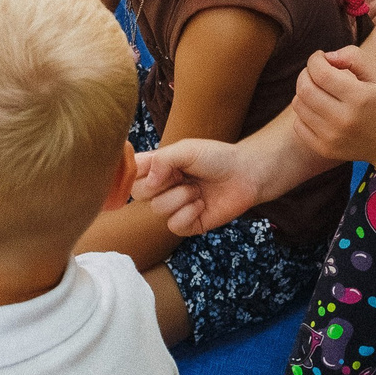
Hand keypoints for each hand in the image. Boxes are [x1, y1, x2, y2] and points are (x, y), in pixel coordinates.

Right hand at [132, 136, 264, 235]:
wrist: (245, 174)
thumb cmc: (217, 157)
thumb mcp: (186, 149)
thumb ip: (162, 160)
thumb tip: (148, 182)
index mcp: (157, 167)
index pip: (130, 173)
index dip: (131, 173)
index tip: (148, 169)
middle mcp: (162, 187)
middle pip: (138, 194)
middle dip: (160, 184)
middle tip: (180, 175)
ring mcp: (174, 206)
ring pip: (157, 209)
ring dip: (180, 196)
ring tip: (197, 188)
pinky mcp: (188, 224)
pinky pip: (174, 225)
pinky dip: (188, 213)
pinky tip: (202, 203)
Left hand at [289, 46, 375, 167]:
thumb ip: (354, 57)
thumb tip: (327, 57)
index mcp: (359, 98)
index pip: (321, 73)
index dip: (315, 60)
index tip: (320, 57)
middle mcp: (343, 119)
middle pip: (305, 89)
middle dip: (306, 73)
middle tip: (316, 72)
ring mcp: (331, 137)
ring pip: (299, 105)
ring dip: (304, 92)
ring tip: (318, 90)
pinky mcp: (324, 148)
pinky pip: (298, 125)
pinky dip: (304, 112)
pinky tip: (318, 109)